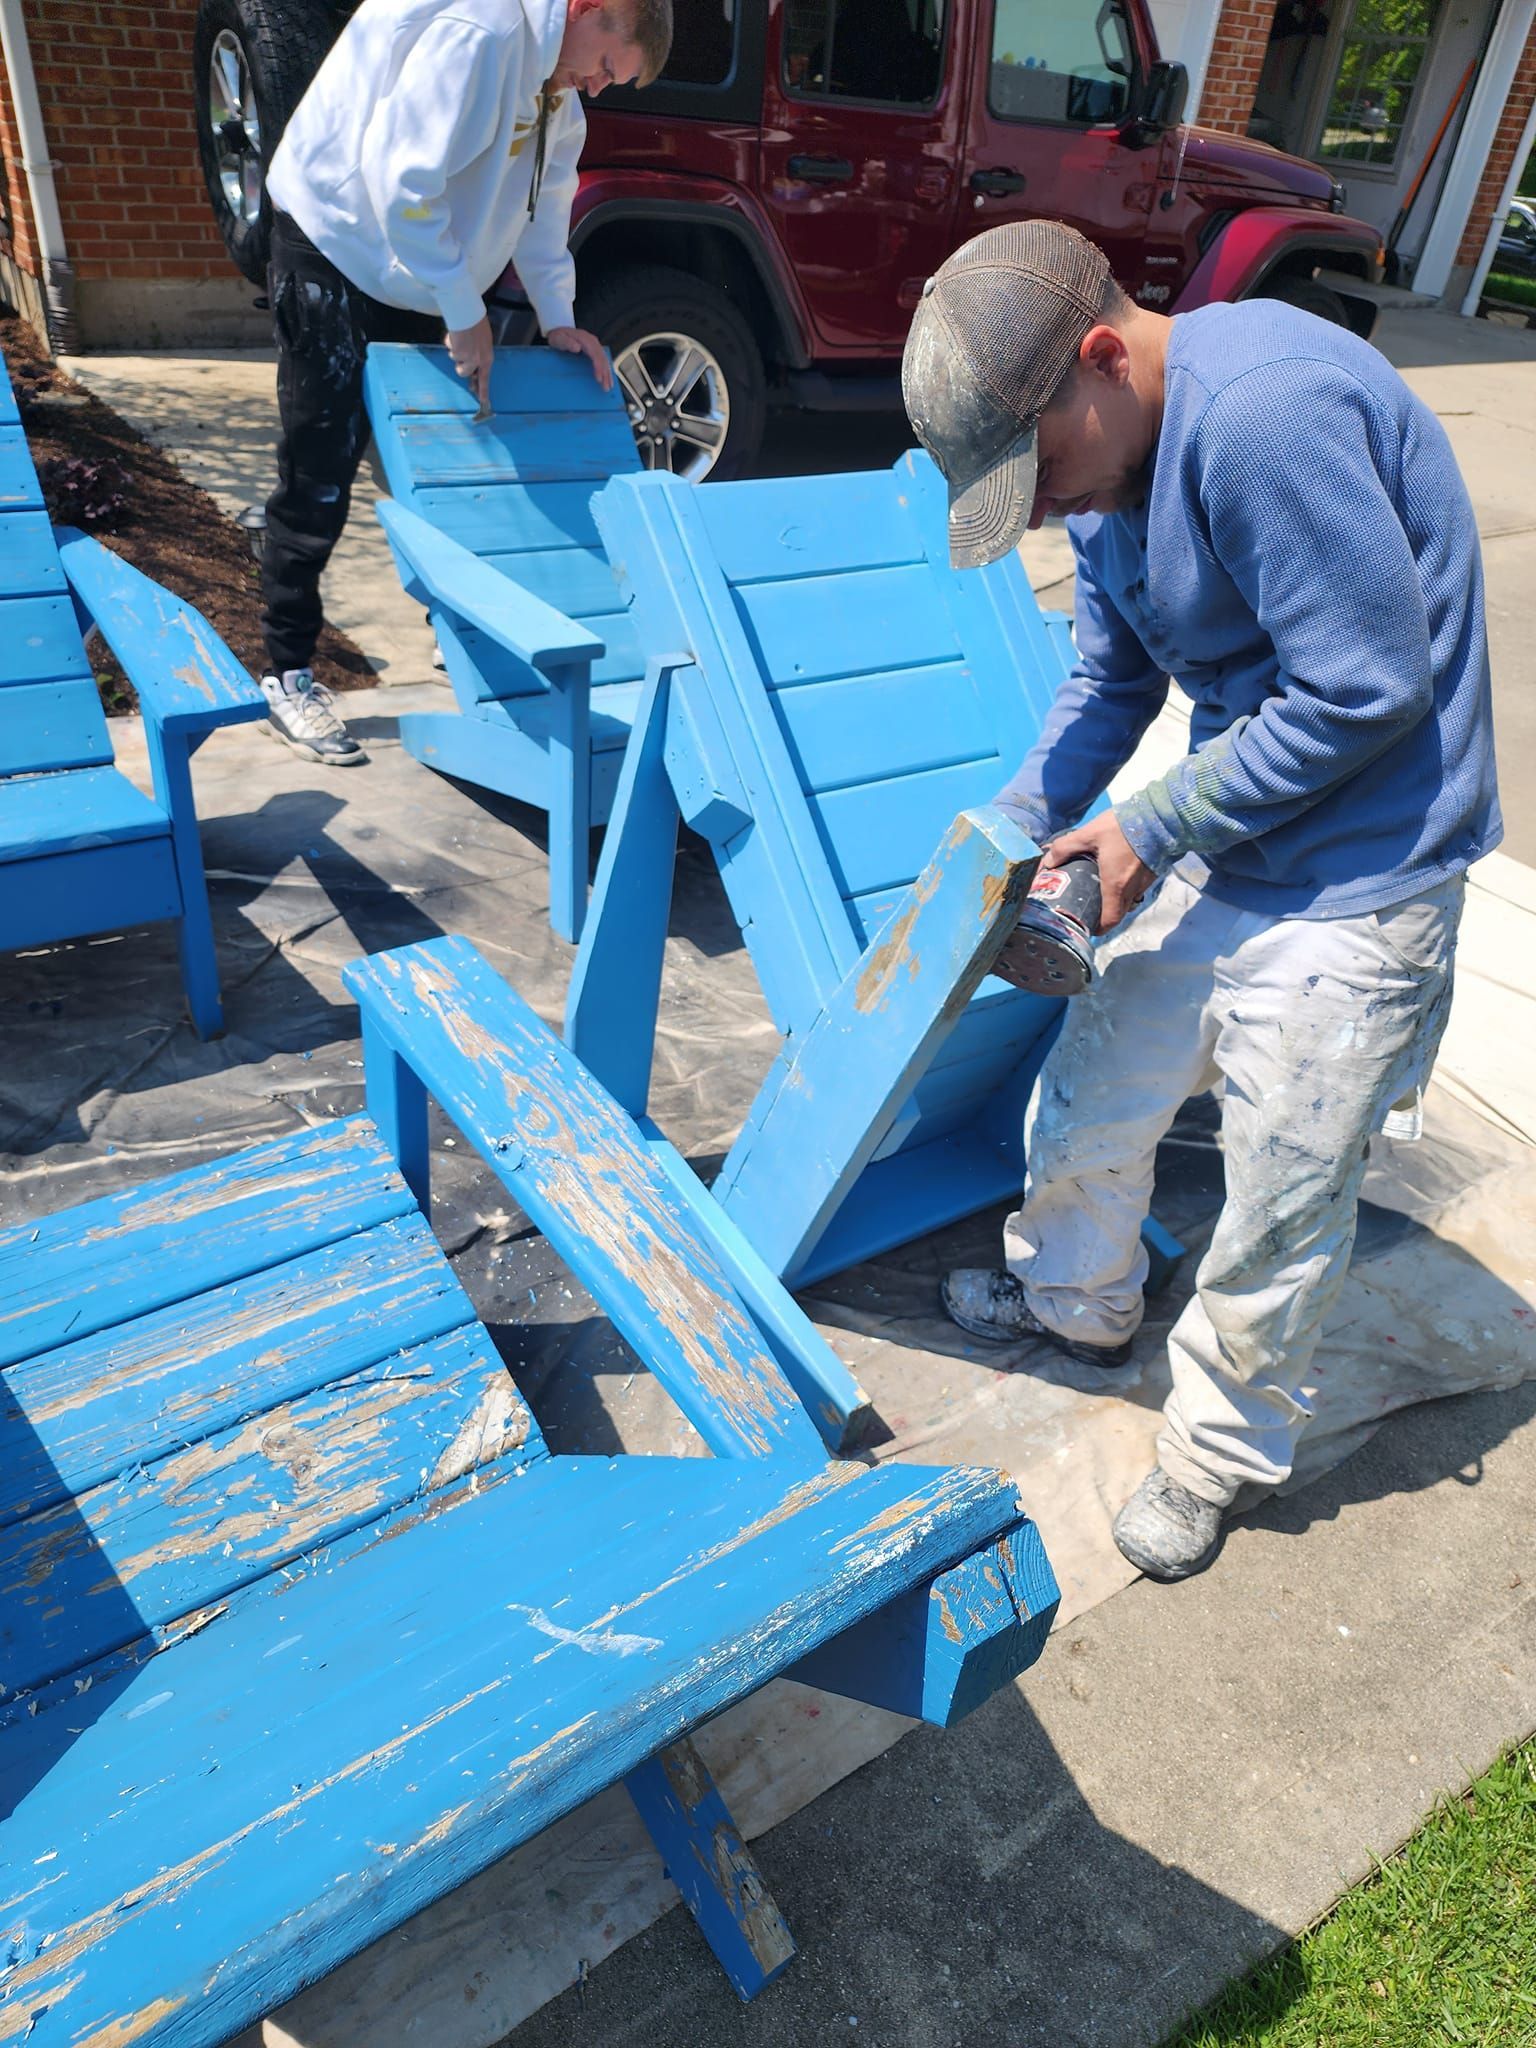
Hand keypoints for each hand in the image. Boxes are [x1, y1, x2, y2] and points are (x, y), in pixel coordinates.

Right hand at [446, 315, 494, 410]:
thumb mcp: (484, 341)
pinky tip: (455, 332)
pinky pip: (449, 348)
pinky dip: (450, 340)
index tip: (482, 402)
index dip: (482, 390)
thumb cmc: (477, 323)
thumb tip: (473, 366)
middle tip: (460, 352)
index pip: (484, 378)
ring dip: (454, 351)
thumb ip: (480, 353)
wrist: (468, 313)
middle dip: (459, 364)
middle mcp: (478, 360)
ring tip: (459, 338)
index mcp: (487, 358)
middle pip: (464, 373)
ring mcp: (468, 357)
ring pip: (455, 360)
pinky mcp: (457, 352)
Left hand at [546, 325, 613, 391]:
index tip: (599, 378)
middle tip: (606, 387)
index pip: (595, 354)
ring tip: (609, 386)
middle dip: (605, 373)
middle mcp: (592, 342)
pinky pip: (602, 360)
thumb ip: (567, 342)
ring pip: (604, 360)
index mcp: (585, 339)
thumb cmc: (558, 337)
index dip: (598, 367)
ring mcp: (594, 346)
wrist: (559, 332)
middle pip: (602, 358)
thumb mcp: (559, 338)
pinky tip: (607, 378)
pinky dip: (606, 370)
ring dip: (607, 373)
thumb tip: (577, 348)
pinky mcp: (594, 350)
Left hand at [1042, 811, 1154, 933]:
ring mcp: (1145, 882)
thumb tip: (1047, 861)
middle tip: (1090, 908)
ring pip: (1129, 901)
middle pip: (1119, 913)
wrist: (1160, 815)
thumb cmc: (1123, 827)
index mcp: (1115, 885)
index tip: (1088, 926)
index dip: (1098, 928)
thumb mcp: (1088, 834)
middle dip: (1105, 916)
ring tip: (1101, 891)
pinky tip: (1118, 875)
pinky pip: (1138, 889)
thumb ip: (1065, 848)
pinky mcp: (1153, 872)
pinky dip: (1127, 889)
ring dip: (1116, 902)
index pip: (1109, 920)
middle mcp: (1132, 889)